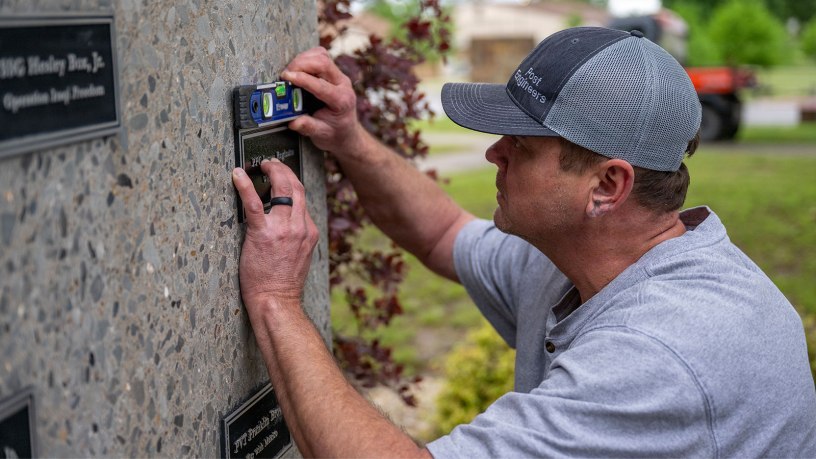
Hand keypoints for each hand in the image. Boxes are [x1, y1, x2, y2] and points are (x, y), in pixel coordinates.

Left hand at [232, 159, 318, 308]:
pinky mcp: (263, 234)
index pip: (302, 198)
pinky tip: (237, 175)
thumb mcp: (300, 255)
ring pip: (281, 189)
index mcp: (309, 231)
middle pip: (296, 187)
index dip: (292, 182)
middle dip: (284, 170)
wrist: (277, 300)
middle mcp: (299, 226)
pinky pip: (253, 203)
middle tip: (272, 164)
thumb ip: (297, 235)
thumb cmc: (283, 283)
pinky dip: (245, 185)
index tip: (283, 175)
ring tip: (261, 166)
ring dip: (271, 172)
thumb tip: (286, 223)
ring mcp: (283, 229)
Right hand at [282, 47, 368, 158]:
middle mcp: (343, 85)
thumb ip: (308, 127)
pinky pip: (320, 56)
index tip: (286, 78)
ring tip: (290, 72)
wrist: (346, 133)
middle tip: (286, 75)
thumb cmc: (335, 134)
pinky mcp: (333, 72)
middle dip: (301, 64)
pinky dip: (306, 58)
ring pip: (322, 55)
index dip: (302, 79)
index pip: (321, 85)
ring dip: (303, 59)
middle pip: (323, 63)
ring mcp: (339, 76)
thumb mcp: (321, 135)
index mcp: (342, 101)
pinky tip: (298, 68)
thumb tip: (294, 122)